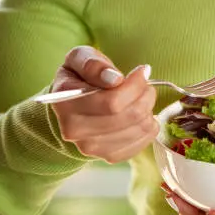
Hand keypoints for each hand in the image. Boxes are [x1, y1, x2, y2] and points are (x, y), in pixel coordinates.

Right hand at [51, 46, 157, 162]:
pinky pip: (144, 141)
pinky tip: (140, 115)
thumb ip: (93, 64)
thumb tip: (114, 78)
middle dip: (146, 95)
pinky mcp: (109, 156)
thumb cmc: (80, 77)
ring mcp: (92, 148)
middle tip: (146, 85)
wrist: (72, 106)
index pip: (113, 102)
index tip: (142, 72)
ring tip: (141, 98)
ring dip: (149, 109)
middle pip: (131, 115)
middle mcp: (74, 130)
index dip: (135, 85)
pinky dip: (149, 125)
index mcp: (66, 103)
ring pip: (140, 128)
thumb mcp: (80, 58)